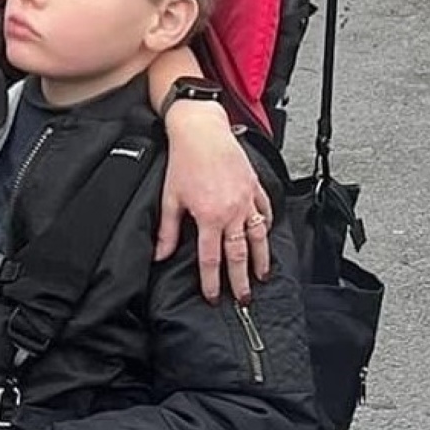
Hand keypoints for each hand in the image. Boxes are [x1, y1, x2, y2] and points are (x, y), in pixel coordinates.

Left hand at [156, 101, 271, 304]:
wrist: (201, 130)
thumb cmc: (184, 160)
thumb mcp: (170, 198)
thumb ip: (168, 231)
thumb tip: (161, 255)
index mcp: (210, 217)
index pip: (211, 259)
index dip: (212, 281)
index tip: (213, 297)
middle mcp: (232, 211)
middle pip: (240, 254)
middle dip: (241, 280)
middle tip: (243, 299)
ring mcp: (247, 199)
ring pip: (259, 237)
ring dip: (261, 260)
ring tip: (262, 277)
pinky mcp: (254, 186)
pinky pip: (266, 211)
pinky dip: (268, 226)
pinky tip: (266, 236)